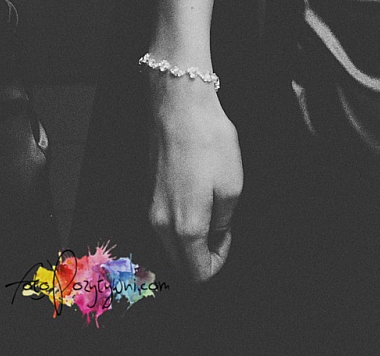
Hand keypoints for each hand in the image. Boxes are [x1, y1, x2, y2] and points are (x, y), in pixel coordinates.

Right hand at [148, 75, 242, 282]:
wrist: (179, 106)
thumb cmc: (208, 142)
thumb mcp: (232, 185)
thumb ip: (223, 221)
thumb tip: (215, 233)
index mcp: (185, 229)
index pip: (198, 274)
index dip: (219, 261)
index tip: (228, 235)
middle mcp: (160, 226)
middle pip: (181, 263)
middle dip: (203, 253)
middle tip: (221, 224)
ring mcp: (150, 209)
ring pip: (170, 244)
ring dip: (191, 237)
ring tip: (210, 205)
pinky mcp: (147, 193)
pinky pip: (164, 222)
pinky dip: (180, 219)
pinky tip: (195, 191)